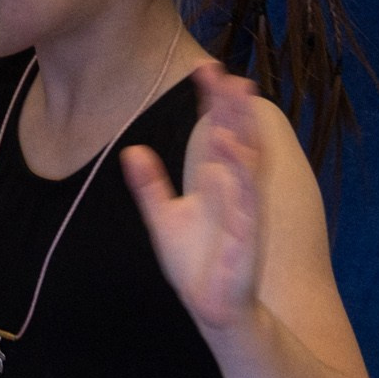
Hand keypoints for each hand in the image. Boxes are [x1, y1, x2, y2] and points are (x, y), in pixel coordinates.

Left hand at [121, 62, 267, 333]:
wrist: (213, 309)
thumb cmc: (195, 265)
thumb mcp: (163, 218)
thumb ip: (149, 185)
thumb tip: (131, 151)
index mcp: (217, 184)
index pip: (218, 133)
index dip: (213, 103)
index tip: (206, 68)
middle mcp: (235, 193)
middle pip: (238, 140)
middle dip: (233, 108)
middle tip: (228, 72)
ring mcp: (244, 215)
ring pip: (245, 168)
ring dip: (238, 137)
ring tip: (231, 105)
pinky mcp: (246, 241)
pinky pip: (244, 208)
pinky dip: (237, 185)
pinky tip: (227, 163)